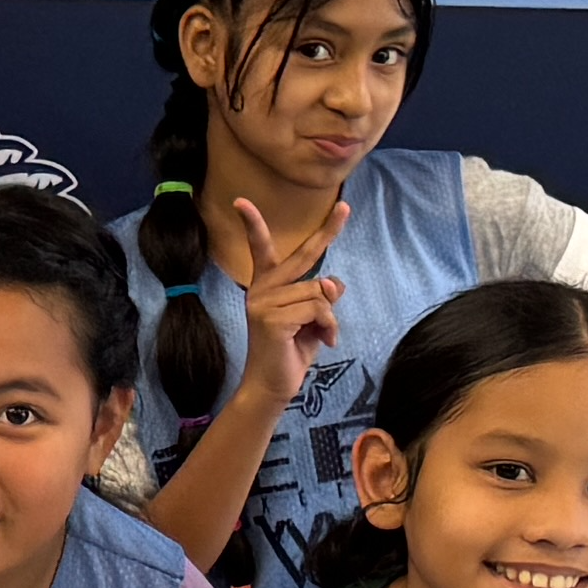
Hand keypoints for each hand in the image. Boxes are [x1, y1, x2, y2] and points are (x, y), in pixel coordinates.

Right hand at [226, 197, 349, 413]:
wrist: (272, 385)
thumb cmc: (290, 351)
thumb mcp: (310, 320)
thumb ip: (319, 298)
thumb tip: (331, 281)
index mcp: (267, 286)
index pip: (263, 250)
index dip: (253, 225)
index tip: (241, 202)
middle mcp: (262, 290)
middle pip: (302, 256)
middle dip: (327, 231)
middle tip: (346, 207)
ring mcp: (264, 303)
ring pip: (319, 292)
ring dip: (330, 317)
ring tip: (322, 336)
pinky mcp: (272, 318)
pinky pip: (318, 309)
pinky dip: (328, 326)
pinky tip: (323, 342)